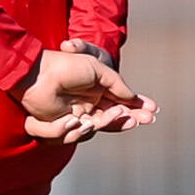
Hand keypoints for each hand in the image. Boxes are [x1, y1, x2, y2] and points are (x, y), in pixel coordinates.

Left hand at [17, 43, 158, 142]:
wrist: (40, 74)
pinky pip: (87, 129)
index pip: (123, 99)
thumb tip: (132, 97)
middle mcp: (92, 101)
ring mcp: (81, 112)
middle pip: (117, 115)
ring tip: (125, 115)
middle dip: (134, 117)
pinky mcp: (69, 123)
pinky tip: (96, 118)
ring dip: (116, 121)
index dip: (138, 105)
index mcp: (99, 86)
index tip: (154, 109)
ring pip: (104, 124)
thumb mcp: (99, 69)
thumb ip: (117, 84)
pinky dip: (95, 125)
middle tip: (148, 120)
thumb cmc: (67, 66)